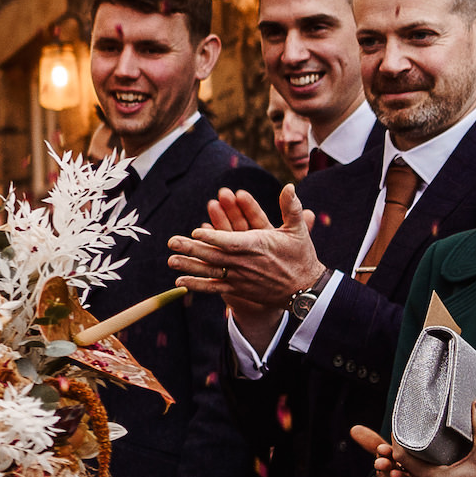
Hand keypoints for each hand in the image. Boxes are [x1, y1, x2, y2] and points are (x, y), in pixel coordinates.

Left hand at [168, 185, 324, 310]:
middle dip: (192, 248)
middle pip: (214, 255)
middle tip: (171, 241)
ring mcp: (240, 278)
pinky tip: (180, 282)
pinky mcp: (238, 289)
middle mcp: (246, 263)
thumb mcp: (298, 230)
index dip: (213, 237)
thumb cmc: (301, 256)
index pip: (231, 240)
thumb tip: (290, 186)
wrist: (305, 290)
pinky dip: (198, 285)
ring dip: (189, 266)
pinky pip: (214, 288)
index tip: (196, 231)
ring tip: (170, 260)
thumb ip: (291, 207)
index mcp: (258, 246)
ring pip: (211, 271)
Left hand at [393, 404, 475, 476]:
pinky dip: (413, 460)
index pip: (400, 456)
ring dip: (405, 452)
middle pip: (401, 460)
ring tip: (408, 432)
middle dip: (400, 442)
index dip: (396, 439)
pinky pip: (415, 472)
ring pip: (407, 467)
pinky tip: (417, 448)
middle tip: (404, 423)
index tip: (399, 423)